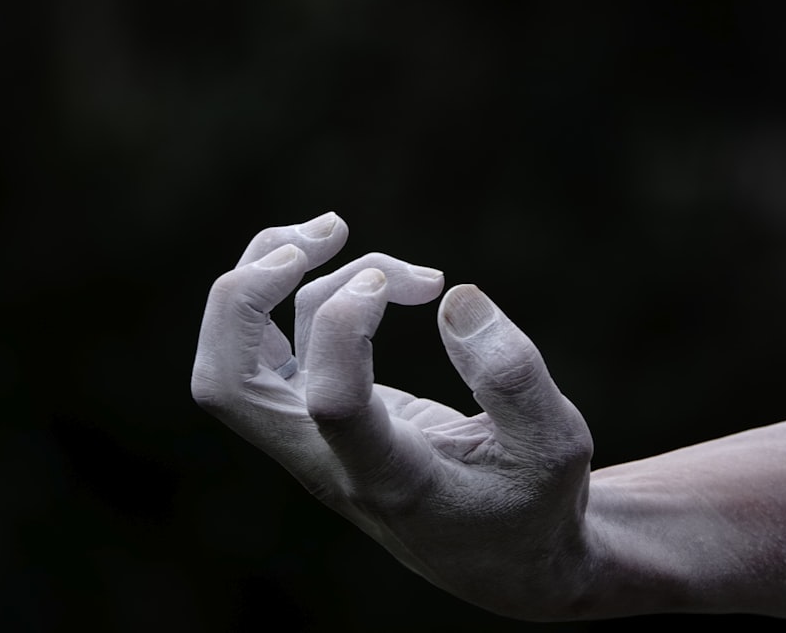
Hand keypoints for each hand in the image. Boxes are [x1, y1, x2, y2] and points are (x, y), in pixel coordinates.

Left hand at [191, 212, 596, 618]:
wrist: (499, 557)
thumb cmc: (532, 504)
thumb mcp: (557, 445)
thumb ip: (515, 376)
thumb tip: (454, 298)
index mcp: (392, 477)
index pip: (329, 406)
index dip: (349, 326)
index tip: (424, 284)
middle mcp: (330, 460)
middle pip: (228, 383)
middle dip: (250, 291)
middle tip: (325, 236)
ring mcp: (311, 438)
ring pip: (235, 356)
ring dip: (270, 274)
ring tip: (337, 229)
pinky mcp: (314, 415)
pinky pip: (267, 347)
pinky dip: (292, 291)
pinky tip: (351, 269)